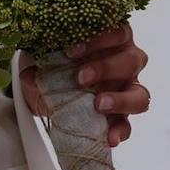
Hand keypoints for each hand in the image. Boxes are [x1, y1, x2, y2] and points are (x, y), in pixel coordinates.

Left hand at [18, 23, 149, 147]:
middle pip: (131, 60)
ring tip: (99, 105)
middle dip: (105, 68)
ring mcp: (129, 90)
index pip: (116, 31)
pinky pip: (129, 124)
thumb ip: (39, 62)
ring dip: (120, 99)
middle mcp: (127, 61)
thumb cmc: (59, 64)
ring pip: (140, 93)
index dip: (98, 39)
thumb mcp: (47, 59)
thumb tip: (29, 73)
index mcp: (113, 39)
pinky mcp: (123, 116)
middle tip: (80, 78)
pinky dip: (120, 131)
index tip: (71, 51)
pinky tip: (109, 138)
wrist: (53, 93)